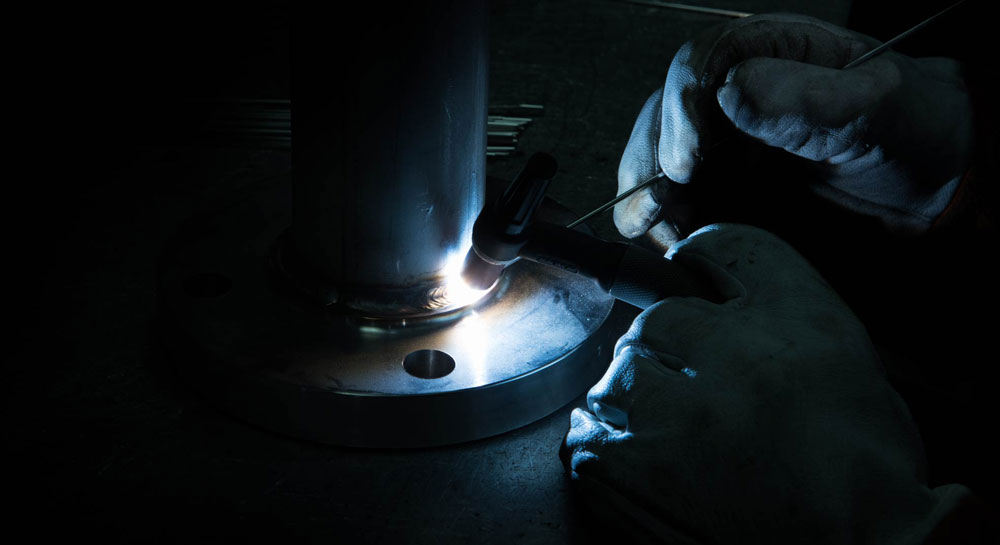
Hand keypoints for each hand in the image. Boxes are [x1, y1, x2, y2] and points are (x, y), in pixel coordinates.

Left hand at [562, 224, 968, 543]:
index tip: (693, 282)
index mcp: (800, 322)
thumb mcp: (848, 351)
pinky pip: (587, 439)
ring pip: (616, 376)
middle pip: (656, 320)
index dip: (702, 266)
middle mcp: (737, 360)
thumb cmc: (858, 458)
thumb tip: (696, 258)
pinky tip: (640, 458)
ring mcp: (680, 419)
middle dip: (666, 347)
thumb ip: (776, 293)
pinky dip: (606, 444)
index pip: (728, 249)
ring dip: (633, 397)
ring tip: (673, 431)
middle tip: (693, 386)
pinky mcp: (639, 476)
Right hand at [614, 14, 973, 243]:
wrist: (927, 181)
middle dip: (651, 161)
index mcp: (766, 51)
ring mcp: (721, 140)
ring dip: (645, 196)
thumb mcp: (872, 107)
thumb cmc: (911, 125)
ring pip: (654, 158)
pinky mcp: (719, 185)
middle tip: (658, 205)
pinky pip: (672, 200)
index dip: (682, 110)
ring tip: (660, 228)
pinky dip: (661, 223)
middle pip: (662, 114)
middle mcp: (732, 92)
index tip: (687, 163)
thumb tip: (731, 93)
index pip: (699, 65)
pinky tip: (673, 240)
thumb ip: (806, 99)